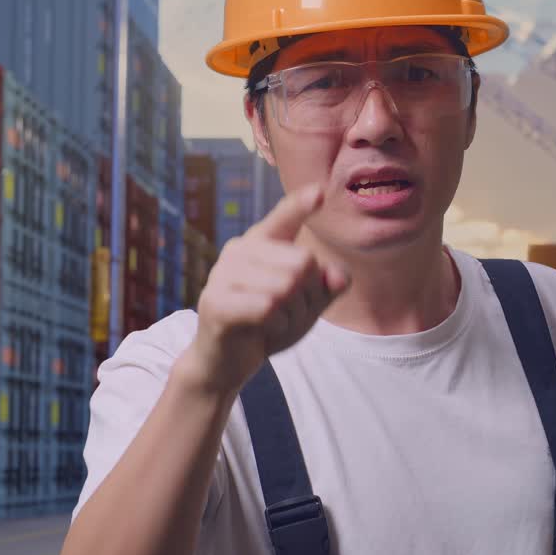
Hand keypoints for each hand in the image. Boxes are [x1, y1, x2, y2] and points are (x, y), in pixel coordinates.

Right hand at [186, 183, 349, 393]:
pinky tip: (261, 331)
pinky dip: (276, 326)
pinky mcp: (216, 302)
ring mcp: (223, 274)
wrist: (225, 361)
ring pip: (287, 287)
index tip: (319, 192)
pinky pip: (268, 308)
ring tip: (273, 322)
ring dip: (292, 315)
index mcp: (261, 242)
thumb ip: (327, 286)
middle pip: (304, 263)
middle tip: (287, 314)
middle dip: (308, 297)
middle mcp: (239, 250)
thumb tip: (339, 276)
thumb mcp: (306, 305)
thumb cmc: (267, 325)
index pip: (285, 217)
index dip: (301, 205)